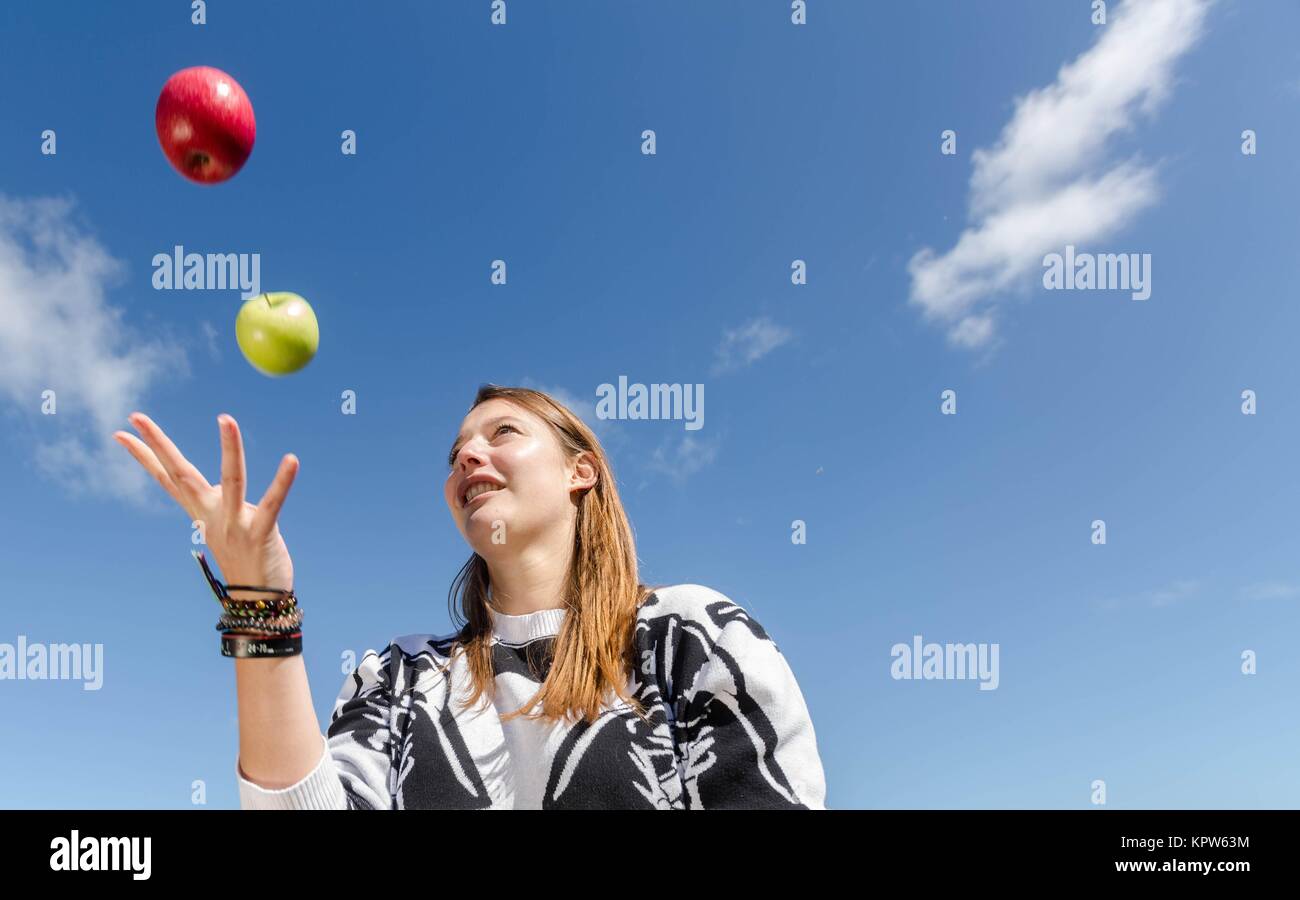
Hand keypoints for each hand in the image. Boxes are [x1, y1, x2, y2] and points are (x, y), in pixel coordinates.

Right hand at [114, 412, 297, 597]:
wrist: (257, 600)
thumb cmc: (246, 557)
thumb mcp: (227, 525)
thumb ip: (222, 502)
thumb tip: (222, 484)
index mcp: (201, 511)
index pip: (166, 478)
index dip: (144, 455)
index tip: (121, 431)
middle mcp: (211, 515)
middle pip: (181, 473)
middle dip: (159, 443)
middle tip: (136, 414)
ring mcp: (234, 524)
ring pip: (231, 480)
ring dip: (229, 448)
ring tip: (225, 418)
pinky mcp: (260, 533)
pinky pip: (272, 504)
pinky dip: (282, 482)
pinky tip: (292, 459)